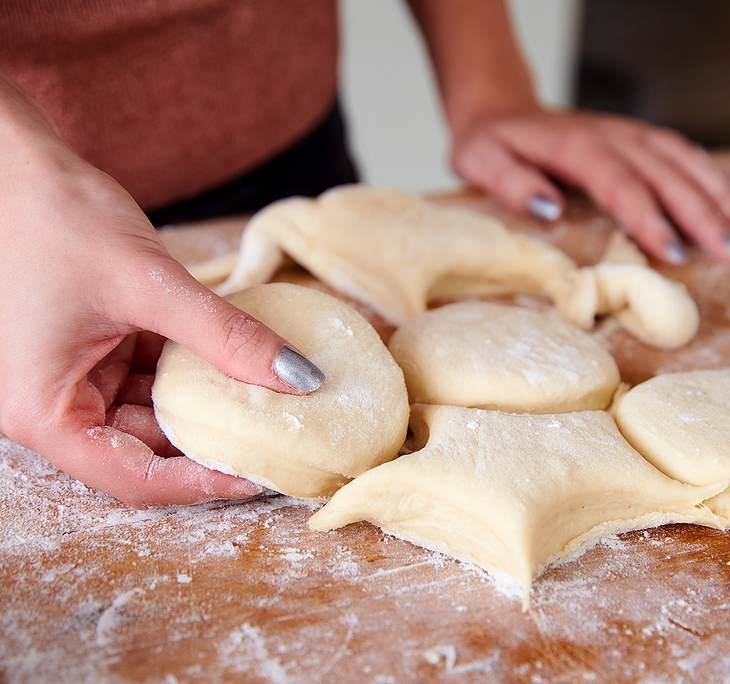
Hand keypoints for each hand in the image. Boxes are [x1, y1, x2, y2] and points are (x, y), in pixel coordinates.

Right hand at [0, 146, 322, 507]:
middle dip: (208, 441)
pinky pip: (145, 374)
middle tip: (275, 439)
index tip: (259, 479)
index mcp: (41, 410)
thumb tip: (301, 379)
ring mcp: (70, 376)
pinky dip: (187, 368)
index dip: (199, 484)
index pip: (130, 477)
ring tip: (266, 402)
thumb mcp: (149, 283)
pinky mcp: (89, 349)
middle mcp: (50, 404)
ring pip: (150, 411)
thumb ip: (226, 335)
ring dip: (203, 402)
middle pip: (142, 448)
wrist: (11, 160)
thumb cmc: (53, 217)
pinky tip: (233, 360)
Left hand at [451, 108, 729, 262]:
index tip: (675, 253)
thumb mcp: (480, 161)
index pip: (621, 183)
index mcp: (576, 147)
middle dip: (703, 213)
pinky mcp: (640, 139)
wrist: (502, 109)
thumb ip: (510, 182)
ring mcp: (630, 134)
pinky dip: (717, 177)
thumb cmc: (491, 145)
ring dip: (720, 195)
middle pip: (666, 173)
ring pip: (685, 161)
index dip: (650, 218)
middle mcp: (612, 136)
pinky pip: (686, 154)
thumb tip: (549, 207)